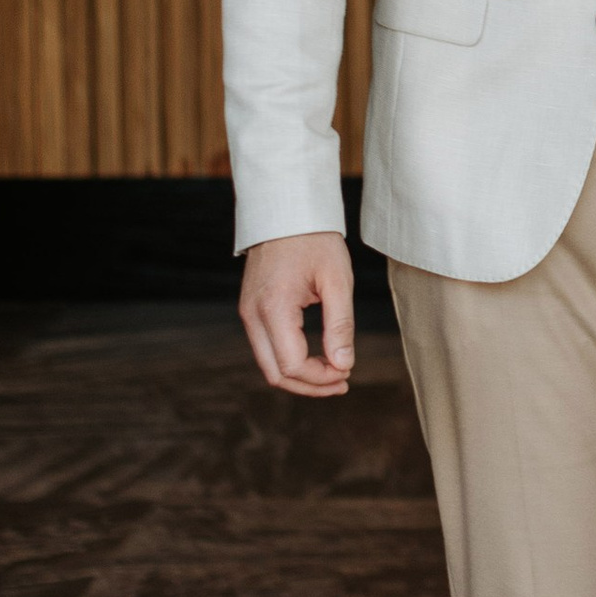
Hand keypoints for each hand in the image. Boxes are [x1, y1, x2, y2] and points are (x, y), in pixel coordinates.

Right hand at [238, 231, 356, 397]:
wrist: (287, 211)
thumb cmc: (315, 240)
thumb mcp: (337, 280)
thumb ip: (340, 325)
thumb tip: (344, 365)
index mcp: (273, 308)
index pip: (293, 365)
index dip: (321, 377)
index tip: (348, 373)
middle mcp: (252, 315)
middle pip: (275, 374)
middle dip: (310, 385)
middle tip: (343, 383)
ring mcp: (247, 313)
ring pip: (269, 365)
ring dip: (300, 376)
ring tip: (334, 373)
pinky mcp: (250, 310)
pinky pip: (267, 348)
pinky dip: (289, 360)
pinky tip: (316, 358)